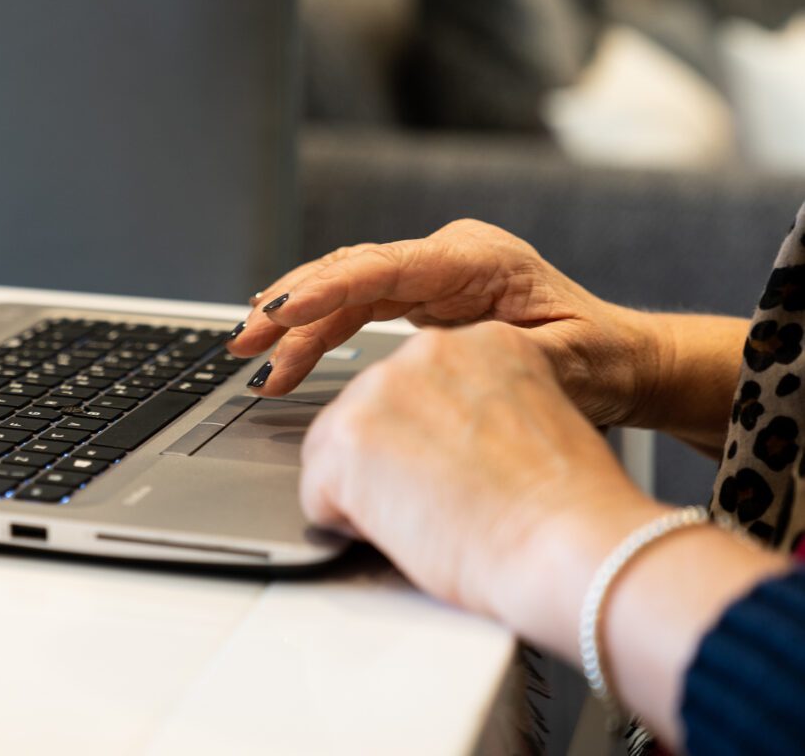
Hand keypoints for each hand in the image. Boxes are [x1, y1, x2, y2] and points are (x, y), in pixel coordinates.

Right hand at [231, 219, 660, 428]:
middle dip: (290, 306)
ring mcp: (432, 275)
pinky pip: (356, 309)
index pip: (383, 267)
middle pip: (349, 273)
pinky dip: (319, 331)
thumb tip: (440, 365)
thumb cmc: (602, 358)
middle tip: (244, 342)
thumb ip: (499, 356)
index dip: (325, 289)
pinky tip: (286, 352)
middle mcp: (446, 257)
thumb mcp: (564, 363)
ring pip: (344, 290)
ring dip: (294, 323)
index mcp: (477, 259)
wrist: (623, 360)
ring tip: (251, 356)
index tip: (281, 311)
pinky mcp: (422, 298)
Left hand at [300, 322, 788, 750]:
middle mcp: (424, 351)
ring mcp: (379, 391)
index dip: (429, 441)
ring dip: (371, 491)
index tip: (451, 468)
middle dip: (391, 463)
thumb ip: (485, 410)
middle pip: (371, 412)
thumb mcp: (537, 422)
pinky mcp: (346, 439)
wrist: (570, 545)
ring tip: (430, 517)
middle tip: (444, 501)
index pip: (419, 386)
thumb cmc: (569, 508)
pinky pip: (318, 490)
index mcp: (479, 342)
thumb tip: (447, 439)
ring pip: (338, 450)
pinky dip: (346, 521)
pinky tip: (402, 531)